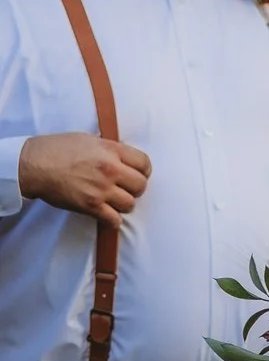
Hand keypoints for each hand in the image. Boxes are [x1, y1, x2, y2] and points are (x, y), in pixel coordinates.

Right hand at [18, 133, 148, 222]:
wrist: (33, 164)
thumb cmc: (56, 149)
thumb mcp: (88, 140)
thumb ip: (110, 149)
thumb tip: (123, 157)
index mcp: (111, 150)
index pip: (144, 163)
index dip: (143, 171)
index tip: (137, 175)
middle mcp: (110, 169)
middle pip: (141, 185)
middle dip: (135, 189)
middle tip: (124, 189)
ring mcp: (101, 188)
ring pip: (130, 204)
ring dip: (123, 205)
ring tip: (113, 201)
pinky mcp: (90, 205)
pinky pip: (113, 219)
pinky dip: (112, 220)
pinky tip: (107, 216)